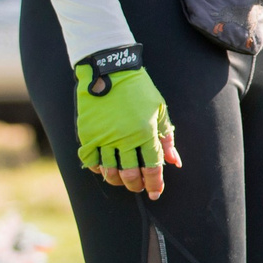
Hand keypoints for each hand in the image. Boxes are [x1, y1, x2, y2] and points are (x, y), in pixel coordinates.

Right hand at [74, 48, 181, 198]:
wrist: (110, 69)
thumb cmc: (139, 89)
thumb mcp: (159, 110)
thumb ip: (167, 137)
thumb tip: (175, 162)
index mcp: (146, 131)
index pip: (152, 168)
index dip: (155, 184)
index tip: (155, 193)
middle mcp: (125, 137)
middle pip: (130, 175)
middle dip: (136, 185)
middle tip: (138, 186)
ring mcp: (104, 136)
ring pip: (109, 171)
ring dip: (117, 180)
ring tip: (122, 179)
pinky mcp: (88, 133)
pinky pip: (91, 160)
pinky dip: (97, 169)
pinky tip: (104, 168)